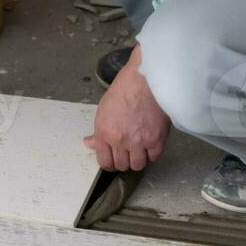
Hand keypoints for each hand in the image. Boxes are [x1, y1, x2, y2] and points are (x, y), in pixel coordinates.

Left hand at [85, 45, 170, 170]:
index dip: (109, 163)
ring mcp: (139, 142)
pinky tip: (151, 144)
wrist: (146, 80)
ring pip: (137, 165)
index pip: (104, 161)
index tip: (114, 160)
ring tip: (140, 148)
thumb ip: (98, 131)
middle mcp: (120, 141)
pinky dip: (152, 153)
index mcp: (104, 133)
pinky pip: (153, 157)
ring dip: (138, 159)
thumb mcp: (103, 109)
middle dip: (124, 160)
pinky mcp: (156, 140)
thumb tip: (89, 142)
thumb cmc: (124, 89)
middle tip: (128, 151)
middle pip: (121, 165)